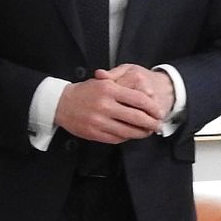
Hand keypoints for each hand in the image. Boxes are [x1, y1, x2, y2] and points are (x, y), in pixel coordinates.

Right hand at [54, 66, 169, 142]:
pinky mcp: (94, 133)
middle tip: (158, 124)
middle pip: (136, 117)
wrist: (61, 104)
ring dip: (141, 133)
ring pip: (128, 131)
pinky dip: (126, 137)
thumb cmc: (85, 91)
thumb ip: (124, 86)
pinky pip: (116, 138)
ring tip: (147, 132)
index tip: (159, 112)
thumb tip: (147, 96)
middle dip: (151, 123)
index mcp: (109, 90)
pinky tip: (130, 135)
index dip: (152, 107)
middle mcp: (105, 105)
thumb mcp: (103, 82)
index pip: (138, 100)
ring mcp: (99, 121)